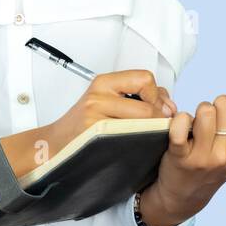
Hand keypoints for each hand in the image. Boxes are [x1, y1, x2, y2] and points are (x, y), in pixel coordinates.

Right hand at [44, 69, 176, 160]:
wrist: (56, 144)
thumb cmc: (85, 126)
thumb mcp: (108, 101)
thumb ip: (138, 97)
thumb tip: (169, 106)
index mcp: (104, 82)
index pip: (145, 79)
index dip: (158, 96)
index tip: (159, 109)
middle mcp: (99, 94)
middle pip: (147, 105)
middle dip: (159, 120)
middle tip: (159, 129)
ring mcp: (95, 114)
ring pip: (140, 122)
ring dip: (150, 133)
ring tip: (146, 138)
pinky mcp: (94, 133)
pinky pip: (128, 137)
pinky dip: (137, 143)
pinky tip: (134, 146)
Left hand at [142, 95, 225, 225]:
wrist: (184, 196)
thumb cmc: (212, 168)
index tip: (225, 118)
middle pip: (223, 104)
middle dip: (215, 106)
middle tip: (209, 121)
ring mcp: (203, 156)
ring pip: (205, 111)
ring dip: (198, 112)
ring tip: (196, 124)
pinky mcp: (179, 155)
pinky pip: (182, 124)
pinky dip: (180, 119)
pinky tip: (182, 127)